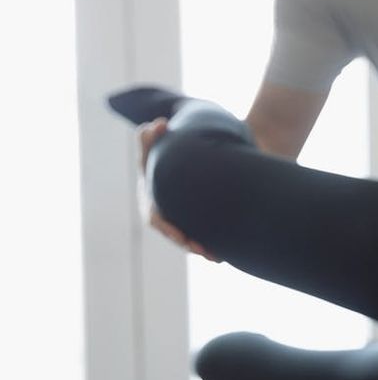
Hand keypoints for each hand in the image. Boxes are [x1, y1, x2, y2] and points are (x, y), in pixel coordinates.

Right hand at [137, 117, 219, 261]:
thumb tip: (159, 124)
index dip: (169, 230)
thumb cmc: (162, 148)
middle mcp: (164, 212)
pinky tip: (224, 253)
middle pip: (175, 235)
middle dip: (189, 244)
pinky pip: (200, 235)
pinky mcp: (192, 218)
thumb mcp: (152, 142)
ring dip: (202, 249)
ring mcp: (178, 217)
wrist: (180, 155)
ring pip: (189, 239)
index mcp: (152, 199)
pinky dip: (210, 245)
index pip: (157, 220)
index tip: (182, 237)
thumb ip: (151, 135)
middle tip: (205, 251)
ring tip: (217, 256)